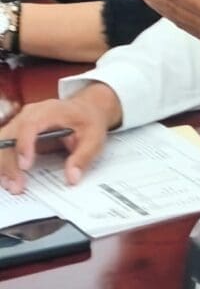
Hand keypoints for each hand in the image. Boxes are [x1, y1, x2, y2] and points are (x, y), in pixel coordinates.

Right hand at [0, 84, 119, 192]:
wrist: (86, 109)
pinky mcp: (18, 132)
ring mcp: (22, 122)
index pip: (30, 124)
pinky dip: (4, 164)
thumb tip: (72, 176)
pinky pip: (4, 147)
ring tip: (13, 186)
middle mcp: (31, 114)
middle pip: (11, 135)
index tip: (25, 166)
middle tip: (17, 186)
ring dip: (4, 165)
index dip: (24, 145)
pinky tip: (9, 179)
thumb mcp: (94, 136)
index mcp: (51, 111)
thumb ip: (83, 156)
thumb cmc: (87, 120)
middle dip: (10, 163)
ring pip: (3, 141)